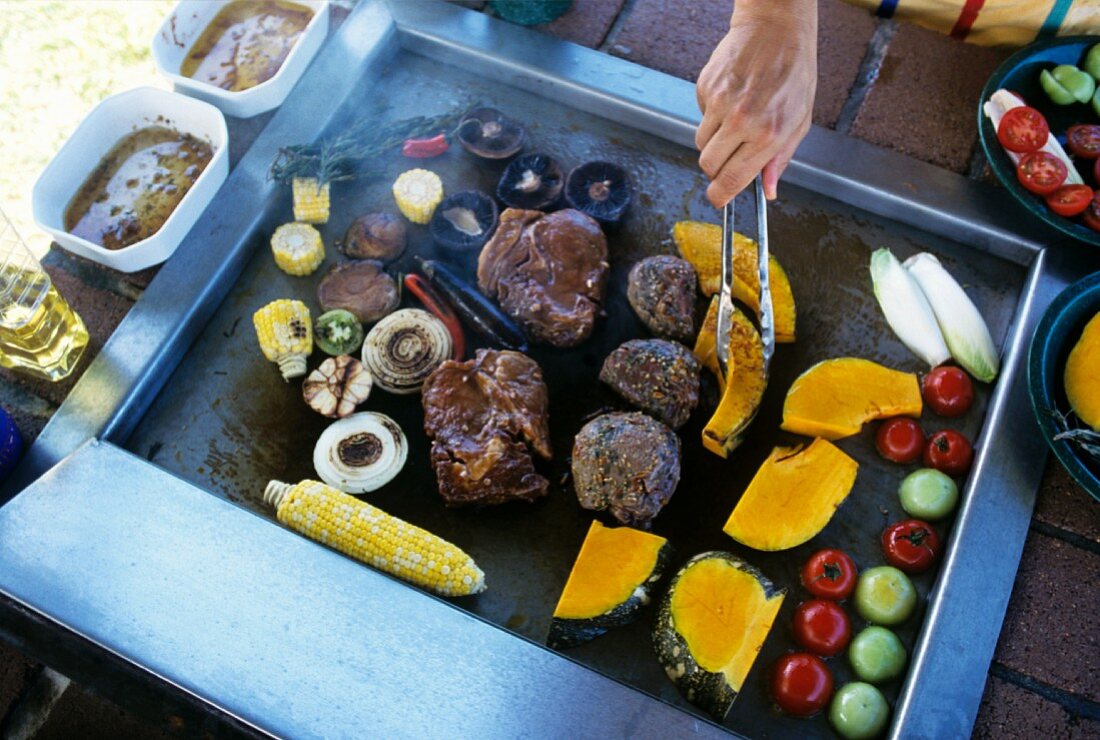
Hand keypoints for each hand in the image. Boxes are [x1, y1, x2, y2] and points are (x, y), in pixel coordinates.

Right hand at [695, 0, 816, 204]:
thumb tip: (767, 189)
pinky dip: (711, 115)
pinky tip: (731, 98)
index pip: (732, 179)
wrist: (776, 29)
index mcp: (768, 134)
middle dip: (715, 169)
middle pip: (708, 165)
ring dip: (713, 142)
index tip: (718, 199)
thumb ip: (780, 159)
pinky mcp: (706, 88)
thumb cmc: (794, 72)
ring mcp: (720, 103)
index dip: (720, 195)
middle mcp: (741, 121)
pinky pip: (700, 116)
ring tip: (734, 123)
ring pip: (700, 142)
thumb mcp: (799, 120)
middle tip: (727, 160)